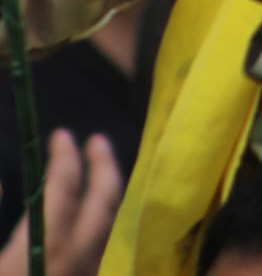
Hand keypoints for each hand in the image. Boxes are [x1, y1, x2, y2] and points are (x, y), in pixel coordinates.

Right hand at [0, 130, 122, 275]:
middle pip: (104, 202)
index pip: (65, 188)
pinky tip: (99, 220)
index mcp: (48, 244)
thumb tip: (0, 183)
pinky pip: (110, 249)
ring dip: (110, 194)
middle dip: (104, 166)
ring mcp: (90, 274)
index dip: (65, 157)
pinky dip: (108, 223)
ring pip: (114, 225)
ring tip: (103, 175)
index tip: (63, 135)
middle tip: (98, 141)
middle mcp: (78, 257)